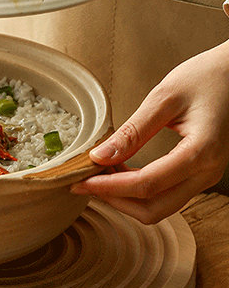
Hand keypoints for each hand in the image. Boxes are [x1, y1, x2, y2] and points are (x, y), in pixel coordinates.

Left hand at [71, 40, 228, 223]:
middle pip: (154, 208)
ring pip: (160, 206)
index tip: (79, 181)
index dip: (108, 187)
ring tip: (98, 172)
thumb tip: (100, 156)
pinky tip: (118, 168)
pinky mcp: (199, 172)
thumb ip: (133, 131)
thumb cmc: (206, 78)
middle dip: (115, 199)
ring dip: (126, 196)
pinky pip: (167, 193)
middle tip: (83, 181)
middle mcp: (207, 173)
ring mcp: (206, 176)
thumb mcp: (164, 98)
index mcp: (201, 153)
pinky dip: (138, 189)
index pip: (146, 185)